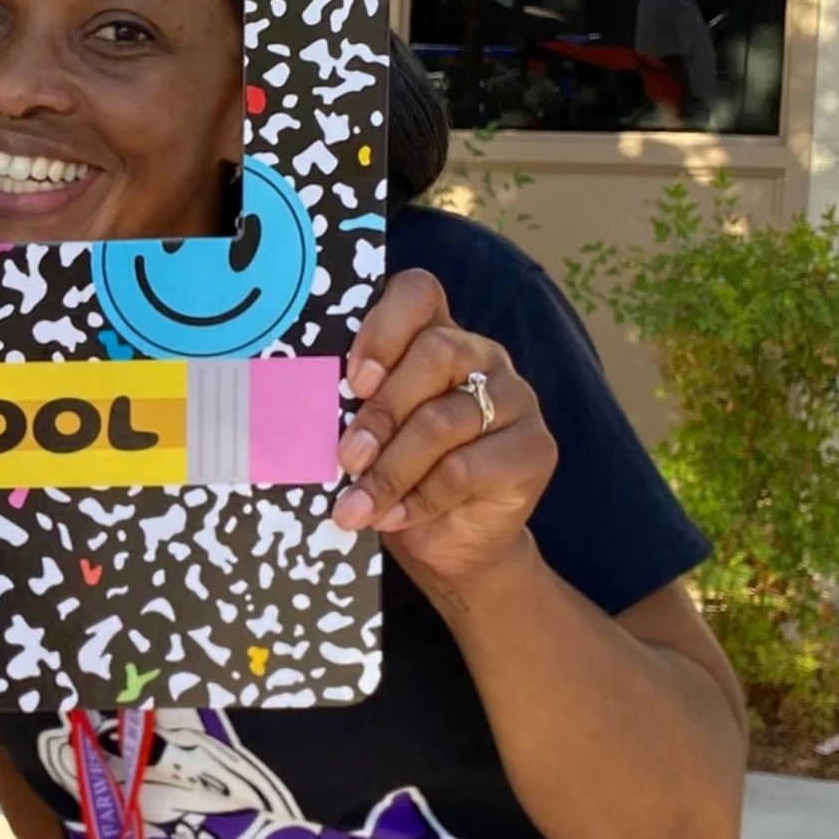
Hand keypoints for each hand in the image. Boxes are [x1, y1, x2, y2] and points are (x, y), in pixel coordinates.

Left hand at [334, 267, 556, 600]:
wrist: (452, 543)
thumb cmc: (399, 477)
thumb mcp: (368, 437)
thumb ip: (352, 410)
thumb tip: (302, 414)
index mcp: (435, 335)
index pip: (418, 294)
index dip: (383, 329)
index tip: (353, 381)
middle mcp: (481, 356)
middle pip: (434, 354)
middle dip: (381, 412)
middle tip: (347, 458)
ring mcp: (515, 399)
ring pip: (443, 420)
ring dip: (390, 469)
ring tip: (356, 506)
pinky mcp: (535, 449)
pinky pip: (466, 469)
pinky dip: (419, 499)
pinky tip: (392, 517)